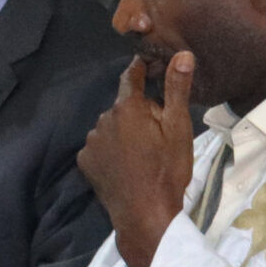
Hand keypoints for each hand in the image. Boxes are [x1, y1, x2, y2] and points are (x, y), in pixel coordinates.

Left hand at [79, 53, 197, 266]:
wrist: (145, 212)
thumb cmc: (167, 168)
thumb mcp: (179, 127)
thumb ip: (176, 89)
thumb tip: (181, 54)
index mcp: (126, 107)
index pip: (131, 77)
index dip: (141, 69)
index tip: (147, 62)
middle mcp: (102, 119)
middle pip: (123, 106)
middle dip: (138, 112)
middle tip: (158, 133)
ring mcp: (90, 141)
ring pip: (111, 127)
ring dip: (124, 132)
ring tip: (143, 153)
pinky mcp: (84, 161)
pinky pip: (100, 147)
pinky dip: (111, 151)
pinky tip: (126, 165)